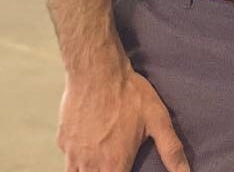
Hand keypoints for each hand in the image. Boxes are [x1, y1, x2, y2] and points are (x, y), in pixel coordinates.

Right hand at [59, 67, 189, 170]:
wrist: (96, 72)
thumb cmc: (129, 94)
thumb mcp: (158, 120)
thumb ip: (171, 150)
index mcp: (114, 164)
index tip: (130, 168)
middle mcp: (90, 165)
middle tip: (117, 161)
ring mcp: (72, 154)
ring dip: (91, 171)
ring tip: (105, 160)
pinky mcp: (62, 141)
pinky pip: (69, 159)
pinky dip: (77, 160)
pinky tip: (89, 146)